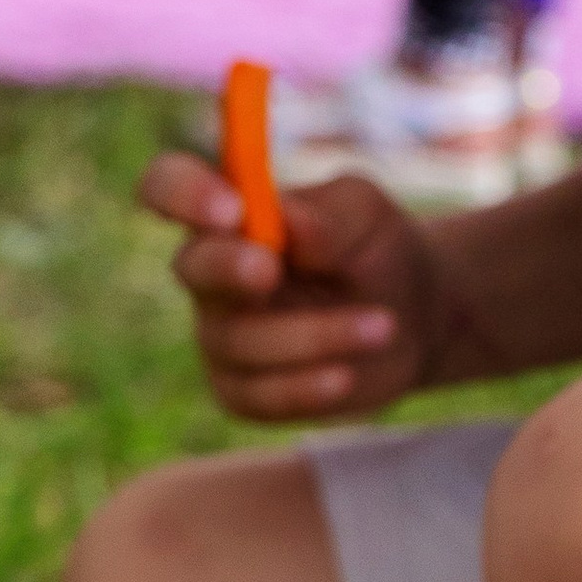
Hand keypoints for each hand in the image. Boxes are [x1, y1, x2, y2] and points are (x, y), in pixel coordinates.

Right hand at [140, 150, 454, 423]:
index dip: (182, 193)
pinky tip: (346, 378)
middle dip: (228, 269)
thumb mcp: (365, 216)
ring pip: (240, 340)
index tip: (229, 209)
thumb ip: (328, 217)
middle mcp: (212, 274)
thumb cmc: (374, 249)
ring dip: (315, 334)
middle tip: (270, 270)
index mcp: (229, 214)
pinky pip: (258, 395)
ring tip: (384, 326)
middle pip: (193, 268)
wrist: (413, 318)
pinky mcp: (241, 391)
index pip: (169, 187)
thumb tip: (288, 224)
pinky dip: (306, 387)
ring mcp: (221, 336)